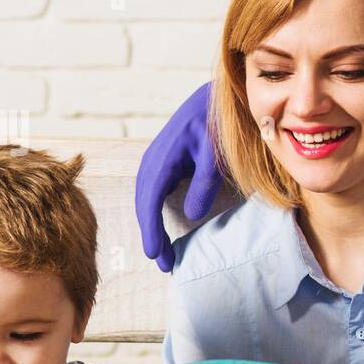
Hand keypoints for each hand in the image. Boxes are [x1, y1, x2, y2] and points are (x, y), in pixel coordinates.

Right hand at [136, 82, 221, 271]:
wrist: (215, 99)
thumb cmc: (219, 124)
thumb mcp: (217, 153)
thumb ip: (205, 182)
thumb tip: (192, 216)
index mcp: (164, 157)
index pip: (150, 199)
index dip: (151, 229)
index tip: (155, 254)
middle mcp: (153, 159)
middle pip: (144, 203)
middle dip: (151, 234)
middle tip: (165, 264)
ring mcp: (155, 160)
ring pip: (145, 199)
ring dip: (151, 226)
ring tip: (164, 253)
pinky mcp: (162, 163)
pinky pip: (152, 192)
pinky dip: (154, 213)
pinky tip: (162, 229)